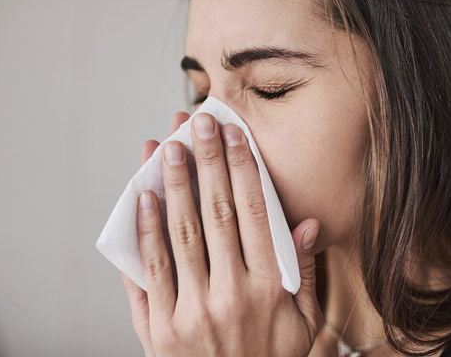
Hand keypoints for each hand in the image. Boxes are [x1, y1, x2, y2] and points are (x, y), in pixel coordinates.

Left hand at [120, 111, 322, 356]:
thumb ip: (303, 272)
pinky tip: (143, 199)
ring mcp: (193, 312)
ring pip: (180, 235)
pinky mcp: (160, 330)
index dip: (242, 168)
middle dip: (205, 161)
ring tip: (166, 147)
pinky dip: (145, 233)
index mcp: (270, 288)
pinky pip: (151, 273)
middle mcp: (232, 294)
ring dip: (173, 186)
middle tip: (196, 122)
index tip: (233, 134)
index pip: (255, 213)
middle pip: (215, 213)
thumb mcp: (305, 323)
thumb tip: (307, 223)